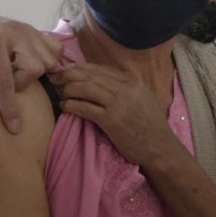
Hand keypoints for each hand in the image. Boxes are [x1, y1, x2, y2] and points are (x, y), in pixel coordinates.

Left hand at [0, 0, 61, 134]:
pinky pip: (55, 48)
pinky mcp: (34, 30)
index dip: (9, 107)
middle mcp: (13, 32)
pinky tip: (31, 67)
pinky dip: (48, 61)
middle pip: (35, 67)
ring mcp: (27, 29)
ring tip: (17, 75)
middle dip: (23, 83)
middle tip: (8, 84)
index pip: (6, 80)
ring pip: (49, 59)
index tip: (14, 127)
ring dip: (36, 73)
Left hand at [49, 62, 177, 166]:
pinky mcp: (111, 120)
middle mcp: (125, 88)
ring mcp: (118, 103)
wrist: (161, 148)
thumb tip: (97, 78)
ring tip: (59, 93)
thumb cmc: (150, 125)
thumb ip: (123, 86)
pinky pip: (84, 107)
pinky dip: (71, 105)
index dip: (78, 68)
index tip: (65, 71)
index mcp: (131, 80)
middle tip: (55, 80)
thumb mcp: (142, 97)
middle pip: (88, 75)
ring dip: (67, 89)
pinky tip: (65, 107)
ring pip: (84, 88)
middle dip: (67, 75)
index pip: (97, 68)